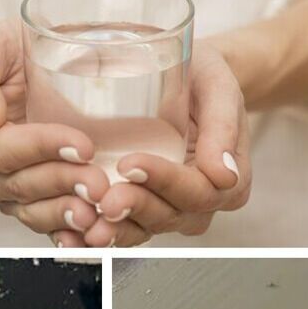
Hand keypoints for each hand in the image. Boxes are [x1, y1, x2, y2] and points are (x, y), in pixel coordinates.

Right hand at [0, 19, 113, 241]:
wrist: (16, 63)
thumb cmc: (1, 51)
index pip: (1, 151)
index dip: (42, 150)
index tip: (82, 145)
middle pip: (18, 186)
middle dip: (62, 184)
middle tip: (101, 182)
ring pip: (30, 211)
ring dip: (67, 213)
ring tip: (101, 210)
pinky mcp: (25, 202)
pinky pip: (43, 224)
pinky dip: (68, 232)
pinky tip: (93, 233)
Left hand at [69, 43, 251, 246]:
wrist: (189, 77)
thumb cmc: (205, 78)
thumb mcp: (219, 89)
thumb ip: (223, 127)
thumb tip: (224, 174)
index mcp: (230, 180)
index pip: (198, 191)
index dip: (164, 181)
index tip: (130, 163)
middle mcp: (203, 202)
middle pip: (171, 215)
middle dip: (136, 207)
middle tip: (104, 199)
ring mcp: (174, 208)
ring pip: (147, 227)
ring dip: (117, 228)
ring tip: (88, 220)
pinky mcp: (146, 207)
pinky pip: (128, 226)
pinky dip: (104, 230)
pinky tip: (78, 231)